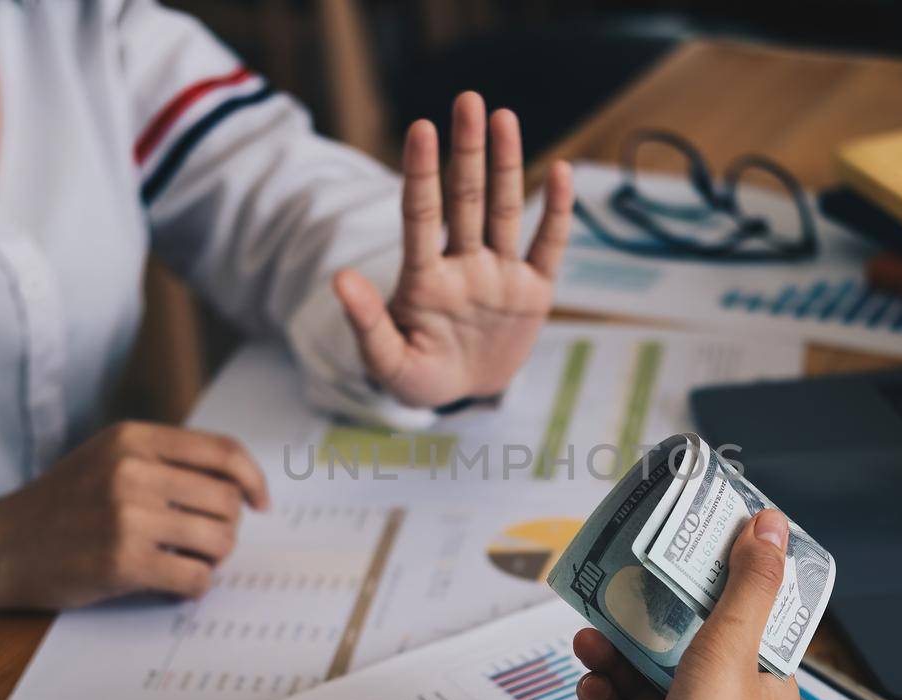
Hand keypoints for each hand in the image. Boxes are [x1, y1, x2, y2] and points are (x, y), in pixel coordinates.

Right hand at [0, 422, 267, 621]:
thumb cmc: (61, 505)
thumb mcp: (108, 458)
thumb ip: (166, 460)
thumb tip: (240, 484)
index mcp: (135, 439)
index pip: (225, 452)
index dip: (254, 481)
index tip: (260, 504)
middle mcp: (133, 471)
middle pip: (227, 502)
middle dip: (227, 528)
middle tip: (203, 543)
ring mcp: (127, 516)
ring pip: (219, 541)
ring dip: (213, 559)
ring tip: (187, 562)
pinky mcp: (122, 561)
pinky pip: (195, 578)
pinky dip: (195, 587)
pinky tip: (174, 585)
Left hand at [332, 91, 575, 406]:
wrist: (461, 397)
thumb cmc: (417, 377)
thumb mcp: (386, 362)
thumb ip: (366, 323)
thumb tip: (339, 279)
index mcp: (424, 279)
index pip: (421, 215)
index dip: (421, 173)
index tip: (420, 130)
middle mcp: (463, 265)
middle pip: (465, 199)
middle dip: (468, 151)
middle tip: (469, 101)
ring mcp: (499, 274)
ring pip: (504, 210)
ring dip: (506, 164)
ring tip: (504, 116)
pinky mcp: (533, 291)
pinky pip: (549, 245)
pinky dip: (557, 211)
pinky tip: (561, 171)